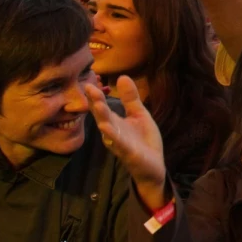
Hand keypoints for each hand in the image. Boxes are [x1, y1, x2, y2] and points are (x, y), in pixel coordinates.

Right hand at [86, 76, 167, 207]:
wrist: (154, 165)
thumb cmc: (143, 140)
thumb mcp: (139, 115)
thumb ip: (130, 98)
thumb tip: (122, 76)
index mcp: (115, 122)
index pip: (102, 107)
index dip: (95, 95)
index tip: (88, 82)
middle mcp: (113, 132)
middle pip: (102, 116)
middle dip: (95, 102)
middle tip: (89, 88)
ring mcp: (119, 143)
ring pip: (108, 129)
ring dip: (102, 117)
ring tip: (97, 104)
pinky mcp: (127, 152)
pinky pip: (118, 144)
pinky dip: (113, 136)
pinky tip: (106, 128)